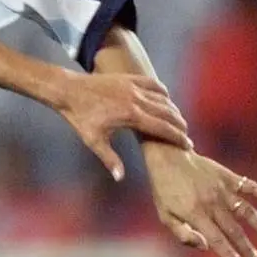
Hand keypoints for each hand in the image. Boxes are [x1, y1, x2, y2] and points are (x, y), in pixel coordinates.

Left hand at [56, 72, 190, 180]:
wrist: (68, 90)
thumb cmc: (79, 117)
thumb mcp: (93, 140)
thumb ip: (110, 159)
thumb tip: (120, 177)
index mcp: (131, 116)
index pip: (162, 128)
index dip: (178, 137)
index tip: (189, 145)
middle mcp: (137, 100)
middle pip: (168, 112)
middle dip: (180, 124)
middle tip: (186, 134)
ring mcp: (133, 87)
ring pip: (162, 98)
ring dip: (172, 109)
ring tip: (177, 120)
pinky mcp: (128, 78)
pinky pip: (152, 83)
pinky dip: (162, 91)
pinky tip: (165, 98)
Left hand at [142, 143, 256, 256]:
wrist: (167, 157)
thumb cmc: (164, 189)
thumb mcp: (164, 214)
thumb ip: (181, 233)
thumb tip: (204, 246)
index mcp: (194, 214)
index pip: (215, 239)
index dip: (227, 254)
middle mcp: (211, 203)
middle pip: (233, 230)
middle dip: (247, 249)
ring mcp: (221, 189)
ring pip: (245, 211)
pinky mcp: (228, 176)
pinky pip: (248, 185)